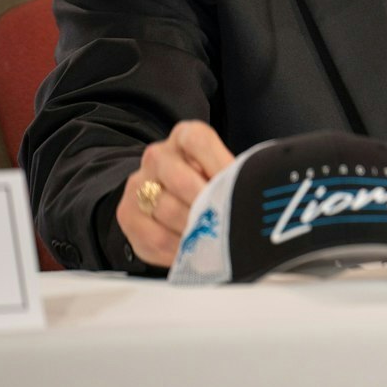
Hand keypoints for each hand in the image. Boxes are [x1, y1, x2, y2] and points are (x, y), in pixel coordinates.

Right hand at [117, 121, 234, 267]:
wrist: (174, 201)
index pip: (199, 142)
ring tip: (213, 239)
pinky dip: (179, 248)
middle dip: (207, 205)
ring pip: (166, 210)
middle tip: (225, 223)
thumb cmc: (211, 185)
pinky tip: (194, 250)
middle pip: (181, 179)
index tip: (235, 189)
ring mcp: (138, 184)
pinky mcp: (127, 214)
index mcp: (185, 136)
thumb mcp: (225, 172)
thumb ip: (235, 176)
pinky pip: (154, 236)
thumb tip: (259, 192)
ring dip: (194, 230)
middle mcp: (158, 155)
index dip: (220, 167)